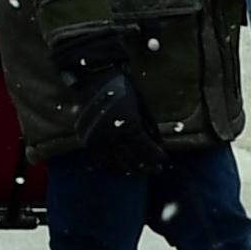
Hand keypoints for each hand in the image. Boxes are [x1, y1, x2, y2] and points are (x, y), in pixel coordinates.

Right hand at [57, 31, 165, 174]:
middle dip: (146, 167)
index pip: (146, 150)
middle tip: (155, 171)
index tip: (164, 160)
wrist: (94, 78)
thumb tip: (159, 145)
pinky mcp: (86, 140)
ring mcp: (97, 140)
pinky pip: (100, 160)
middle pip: (132, 160)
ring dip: (130, 170)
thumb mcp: (142, 106)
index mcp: (129, 126)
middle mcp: (113, 136)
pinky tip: (121, 168)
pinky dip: (112, 166)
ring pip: (116, 163)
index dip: (156, 157)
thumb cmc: (123, 88)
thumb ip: (150, 127)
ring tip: (140, 172)